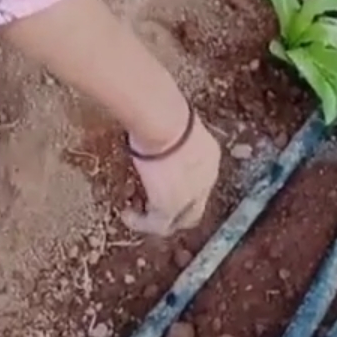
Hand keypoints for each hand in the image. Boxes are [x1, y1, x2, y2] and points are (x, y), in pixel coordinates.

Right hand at [122, 114, 221, 237]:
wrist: (163, 121)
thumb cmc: (163, 112)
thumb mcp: (170, 126)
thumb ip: (166, 136)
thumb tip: (149, 128)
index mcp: (209, 156)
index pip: (200, 181)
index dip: (181, 187)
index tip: (159, 184)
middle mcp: (207, 179)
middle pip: (194, 207)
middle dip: (173, 211)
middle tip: (149, 207)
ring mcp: (192, 196)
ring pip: (178, 220)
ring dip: (155, 220)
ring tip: (135, 214)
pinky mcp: (172, 206)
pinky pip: (158, 225)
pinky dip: (141, 224)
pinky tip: (128, 215)